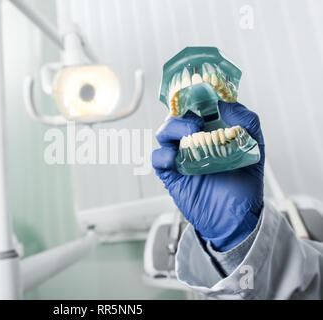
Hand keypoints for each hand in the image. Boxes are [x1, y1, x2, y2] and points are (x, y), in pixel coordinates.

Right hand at [152, 101, 264, 250]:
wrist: (236, 218)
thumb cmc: (244, 184)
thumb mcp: (255, 148)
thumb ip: (248, 121)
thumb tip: (228, 102)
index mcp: (211, 131)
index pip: (198, 106)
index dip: (196, 96)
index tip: (201, 89)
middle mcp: (193, 141)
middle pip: (177, 115)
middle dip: (184, 111)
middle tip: (198, 119)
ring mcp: (181, 156)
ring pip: (164, 133)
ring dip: (174, 128)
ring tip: (191, 135)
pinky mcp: (171, 174)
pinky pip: (158, 159)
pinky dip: (162, 155)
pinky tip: (175, 159)